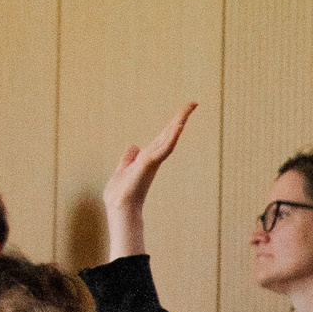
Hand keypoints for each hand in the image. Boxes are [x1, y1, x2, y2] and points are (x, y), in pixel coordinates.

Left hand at [102, 102, 196, 259]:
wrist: (119, 208)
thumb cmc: (120, 194)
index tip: (183, 110)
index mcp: (147, 158)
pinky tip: (178, 126)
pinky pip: (163, 149)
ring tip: (188, 109)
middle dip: (180, 118)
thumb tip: (133, 146)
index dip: (172, 124)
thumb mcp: (122, 170)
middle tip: (193, 103)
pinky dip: (171, 137)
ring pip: (168, 138)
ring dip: (178, 123)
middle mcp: (153, 158)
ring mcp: (152, 161)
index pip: (162, 137)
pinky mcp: (149, 164)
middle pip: (169, 134)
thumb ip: (128, 159)